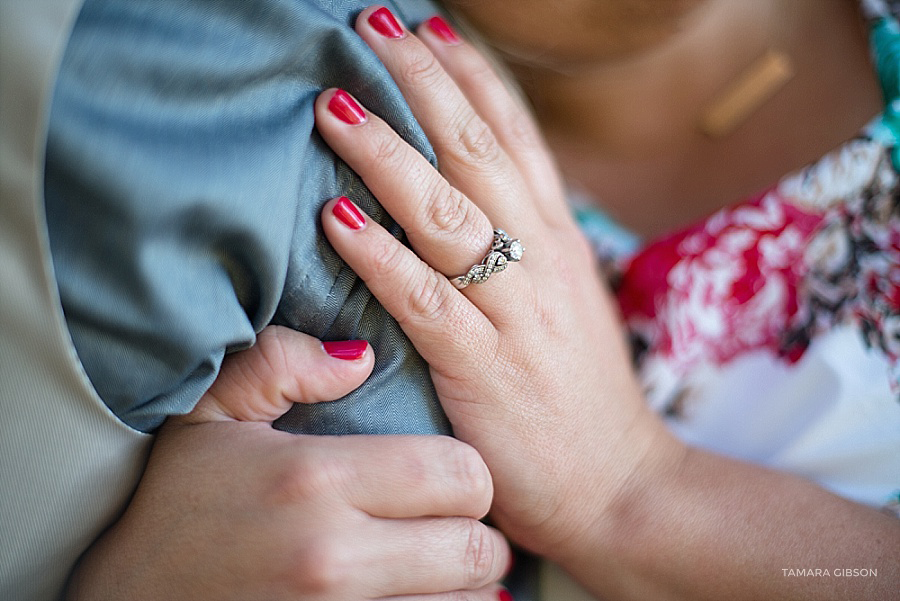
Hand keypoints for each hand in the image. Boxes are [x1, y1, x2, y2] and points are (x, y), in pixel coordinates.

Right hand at [66, 326, 511, 600]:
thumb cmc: (173, 505)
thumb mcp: (207, 415)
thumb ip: (279, 364)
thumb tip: (361, 358)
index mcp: (314, 480)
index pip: (459, 473)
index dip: (467, 472)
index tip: (446, 475)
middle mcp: (333, 558)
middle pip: (476, 549)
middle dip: (476, 532)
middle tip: (451, 523)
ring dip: (467, 585)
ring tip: (440, 565)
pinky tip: (422, 596)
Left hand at [315, 9, 899, 600]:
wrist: (618, 485)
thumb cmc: (578, 394)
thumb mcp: (566, 301)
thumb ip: (525, 246)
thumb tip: (477, 200)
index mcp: (557, 240)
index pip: (517, 136)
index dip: (472, 75)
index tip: (430, 27)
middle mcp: (539, 260)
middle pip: (477, 152)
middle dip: (423, 84)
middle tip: (372, 27)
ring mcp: (513, 310)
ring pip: (447, 213)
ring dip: (388, 154)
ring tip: (333, 106)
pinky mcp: (483, 367)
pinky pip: (425, 300)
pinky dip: (381, 254)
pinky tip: (339, 217)